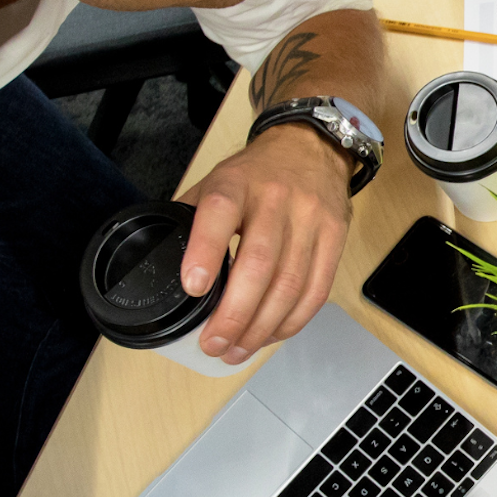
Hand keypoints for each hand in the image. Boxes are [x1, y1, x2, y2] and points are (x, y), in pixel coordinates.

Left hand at [177, 122, 351, 362]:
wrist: (310, 147)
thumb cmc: (256, 173)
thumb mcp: (216, 181)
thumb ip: (192, 219)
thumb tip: (160, 265)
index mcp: (236, 183)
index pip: (219, 213)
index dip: (205, 252)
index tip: (193, 288)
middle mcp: (276, 200)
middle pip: (260, 264)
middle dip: (235, 314)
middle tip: (214, 343)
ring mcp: (310, 219)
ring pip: (290, 285)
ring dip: (262, 327)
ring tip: (238, 350)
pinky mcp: (335, 236)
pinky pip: (317, 289)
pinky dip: (293, 320)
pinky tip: (271, 334)